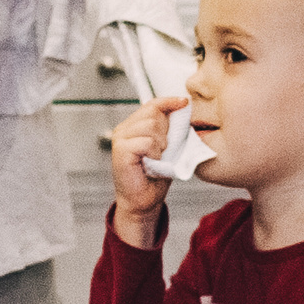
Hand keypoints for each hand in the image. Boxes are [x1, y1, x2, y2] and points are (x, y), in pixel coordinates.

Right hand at [108, 95, 185, 247]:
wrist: (144, 201)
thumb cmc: (154, 177)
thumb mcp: (167, 147)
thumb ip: (170, 130)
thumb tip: (184, 112)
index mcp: (134, 126)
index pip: (152, 104)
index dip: (169, 101)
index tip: (184, 102)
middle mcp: (124, 129)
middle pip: (153, 113)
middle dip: (165, 131)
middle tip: (163, 150)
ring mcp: (120, 139)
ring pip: (150, 126)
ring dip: (160, 144)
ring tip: (156, 157)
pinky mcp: (120, 150)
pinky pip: (146, 142)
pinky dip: (154, 153)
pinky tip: (151, 163)